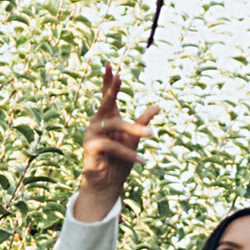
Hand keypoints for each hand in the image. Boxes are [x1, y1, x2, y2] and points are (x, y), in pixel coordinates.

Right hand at [73, 62, 158, 222]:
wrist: (108, 184)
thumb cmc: (119, 160)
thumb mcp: (135, 138)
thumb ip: (143, 121)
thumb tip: (158, 105)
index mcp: (107, 118)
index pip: (107, 96)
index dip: (109, 81)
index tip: (111, 65)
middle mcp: (96, 122)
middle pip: (105, 102)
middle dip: (111, 89)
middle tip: (118, 75)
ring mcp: (91, 134)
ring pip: (114, 124)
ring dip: (133, 129)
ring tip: (151, 134)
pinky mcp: (91, 147)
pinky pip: (112, 145)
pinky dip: (129, 152)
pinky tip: (142, 160)